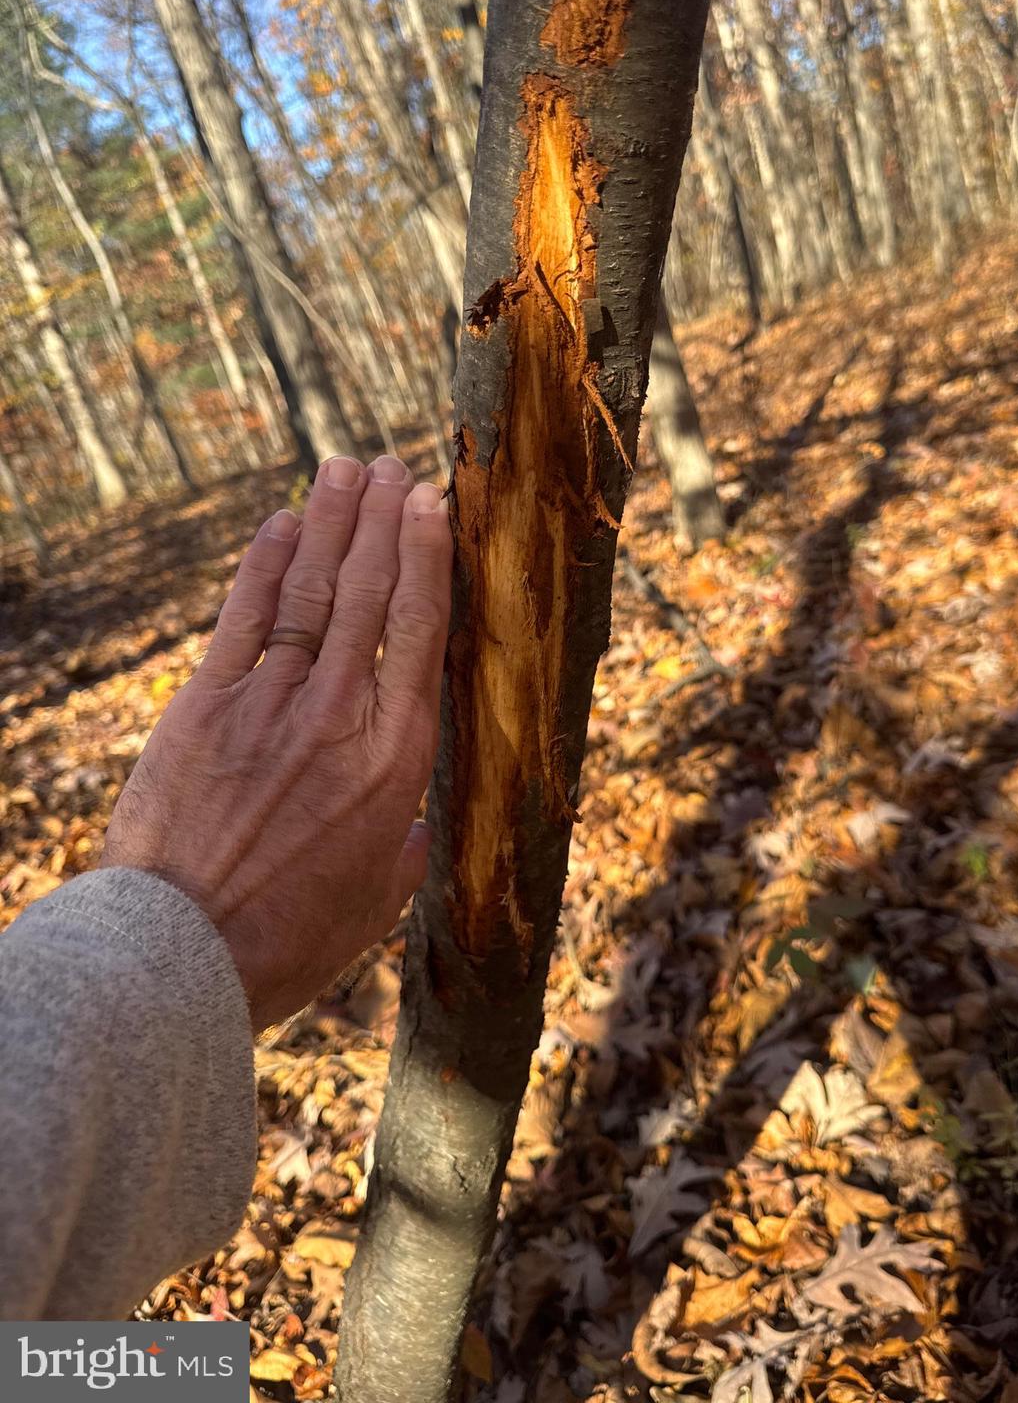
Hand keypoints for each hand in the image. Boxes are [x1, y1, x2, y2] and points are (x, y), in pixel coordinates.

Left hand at [102, 454, 452, 1030]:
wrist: (179, 953)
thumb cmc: (287, 943)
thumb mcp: (374, 907)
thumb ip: (402, 854)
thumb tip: (412, 829)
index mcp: (394, 762)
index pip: (422, 633)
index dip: (428, 557)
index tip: (434, 504)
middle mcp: (339, 716)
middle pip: (370, 595)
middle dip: (384, 522)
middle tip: (395, 467)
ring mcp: (269, 703)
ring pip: (311, 592)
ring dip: (330, 523)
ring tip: (346, 469)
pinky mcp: (206, 705)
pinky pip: (243, 618)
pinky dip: (264, 565)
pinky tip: (281, 523)